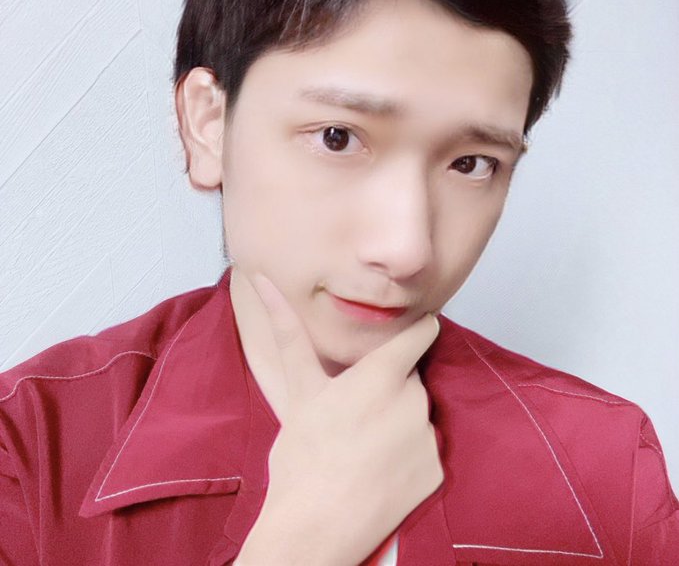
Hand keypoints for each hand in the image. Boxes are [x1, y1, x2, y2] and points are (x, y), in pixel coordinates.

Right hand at [236, 273, 443, 565]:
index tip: (414, 333)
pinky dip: (409, 457)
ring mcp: (427, 437)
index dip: (417, 332)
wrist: (314, 527)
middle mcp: (414, 400)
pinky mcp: (436, 472)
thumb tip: (261, 280)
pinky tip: (380, 470)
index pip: (421, 334)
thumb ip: (288, 330)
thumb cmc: (302, 456)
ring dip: (400, 421)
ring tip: (365, 445)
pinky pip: (426, 451)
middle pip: (411, 379)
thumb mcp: (298, 388)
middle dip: (392, 387)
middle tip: (358, 413)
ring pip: (418, 415)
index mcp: (383, 374)